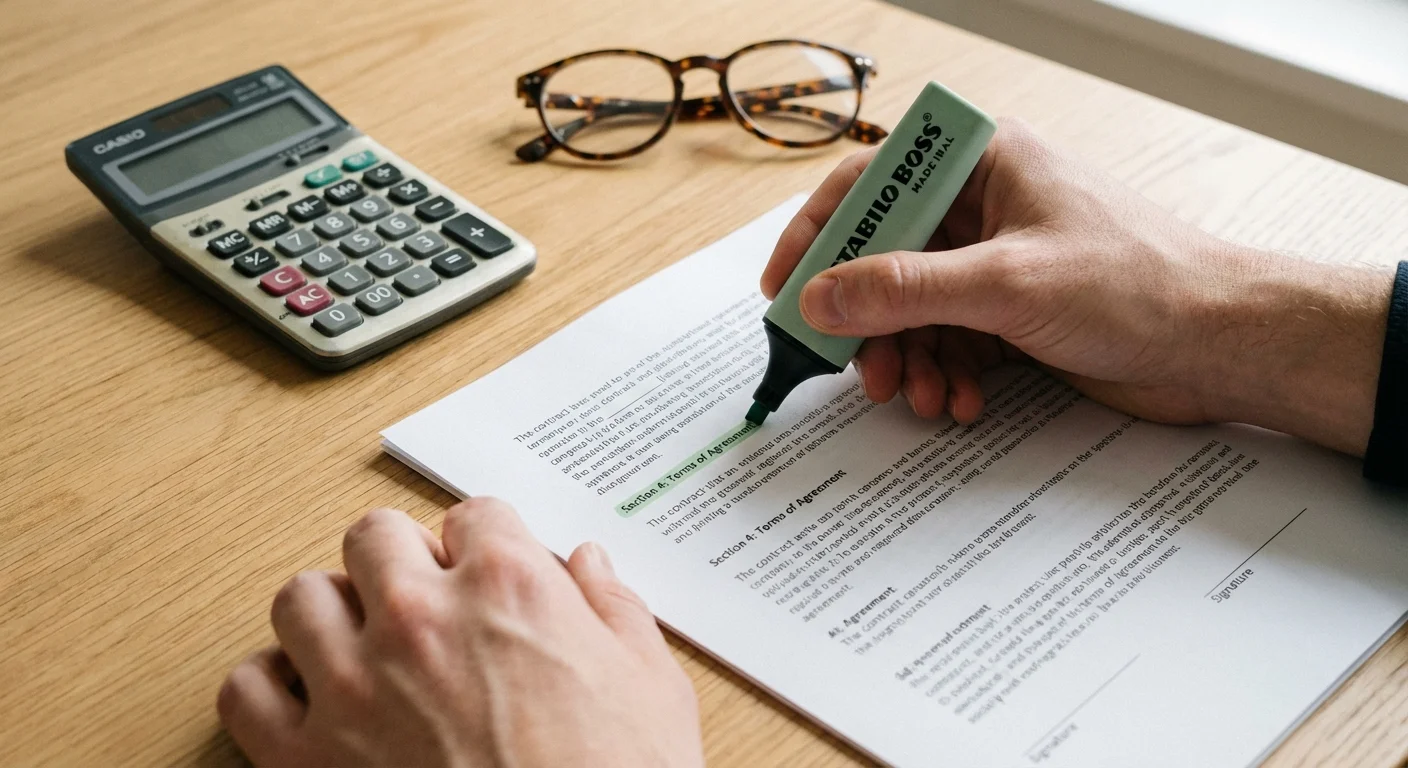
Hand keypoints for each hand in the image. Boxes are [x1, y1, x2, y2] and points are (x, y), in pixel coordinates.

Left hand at [217, 501, 702, 767]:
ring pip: (301, 598)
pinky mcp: (306, 758)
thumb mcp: (651, 687)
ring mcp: (354, 687)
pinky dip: (270, 689)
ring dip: (330, 613)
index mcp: (508, 589)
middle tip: (423, 597)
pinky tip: (308, 702)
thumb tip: (591, 568)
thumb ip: (616, 611)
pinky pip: (246, 691)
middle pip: (374, 536)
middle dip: (399, 559)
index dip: (484, 542)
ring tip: (360, 642)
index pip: (474, 515)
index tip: (486, 567)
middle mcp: (420, 620)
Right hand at [762, 118, 1391, 455]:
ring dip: (909, 359)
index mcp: (982, 162)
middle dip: (869, 322)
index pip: (870, 183)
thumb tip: (819, 298)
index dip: (818, 235)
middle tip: (856, 369)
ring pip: (914, 309)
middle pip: (884, 258)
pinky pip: (950, 342)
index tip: (786, 290)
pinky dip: (947, 375)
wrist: (1222, 345)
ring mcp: (998, 262)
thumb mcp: (1006, 285)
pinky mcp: (1014, 313)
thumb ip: (903, 290)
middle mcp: (983, 206)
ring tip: (921, 398)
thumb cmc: (1140, 284)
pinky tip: (962, 403)